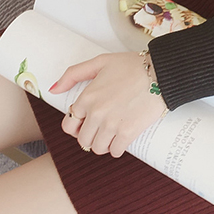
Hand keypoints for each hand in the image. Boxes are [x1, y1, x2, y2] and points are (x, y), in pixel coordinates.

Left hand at [49, 52, 166, 156]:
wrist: (160, 72)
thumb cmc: (132, 65)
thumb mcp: (100, 62)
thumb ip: (73, 74)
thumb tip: (54, 90)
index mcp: (87, 97)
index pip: (69, 125)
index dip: (77, 126)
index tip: (86, 124)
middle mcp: (96, 113)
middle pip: (83, 140)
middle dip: (91, 136)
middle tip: (102, 129)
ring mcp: (111, 124)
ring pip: (98, 148)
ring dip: (104, 144)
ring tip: (112, 134)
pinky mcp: (128, 132)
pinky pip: (115, 151)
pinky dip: (118, 148)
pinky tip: (123, 139)